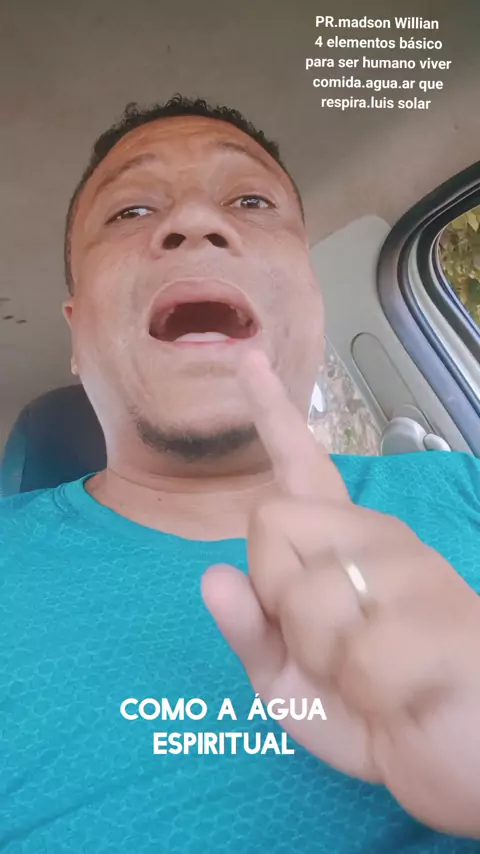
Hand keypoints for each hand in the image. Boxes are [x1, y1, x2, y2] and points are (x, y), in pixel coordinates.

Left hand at [201, 351, 479, 836]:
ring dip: (320, 657)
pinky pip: (354, 655)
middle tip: (325, 646)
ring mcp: (415, 572)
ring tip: (368, 676)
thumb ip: (251, 631)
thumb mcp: (292, 682)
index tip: (248, 360)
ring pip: (304, 593)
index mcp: (346, 544)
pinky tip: (402, 695)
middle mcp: (380, 539)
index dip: (270, 412)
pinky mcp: (444, 618)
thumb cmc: (374, 712)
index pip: (300, 466)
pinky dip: (362, 693)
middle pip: (268, 523)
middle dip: (275, 595)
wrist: (462, 760)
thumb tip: (213, 576)